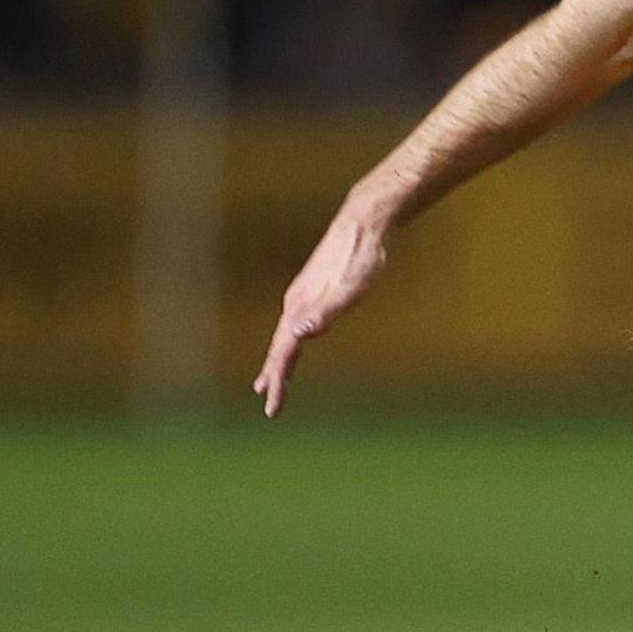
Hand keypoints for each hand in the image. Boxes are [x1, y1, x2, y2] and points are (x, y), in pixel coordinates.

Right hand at [254, 206, 390, 417]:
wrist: (363, 223)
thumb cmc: (362, 257)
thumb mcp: (351, 288)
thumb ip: (327, 312)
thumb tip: (300, 334)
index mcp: (300, 306)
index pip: (284, 352)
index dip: (278, 381)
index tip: (273, 408)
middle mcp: (295, 302)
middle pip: (279, 347)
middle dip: (274, 377)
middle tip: (271, 406)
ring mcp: (303, 295)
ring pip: (284, 336)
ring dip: (277, 361)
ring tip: (268, 383)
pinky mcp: (313, 289)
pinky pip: (294, 324)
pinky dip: (288, 342)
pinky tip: (294, 341)